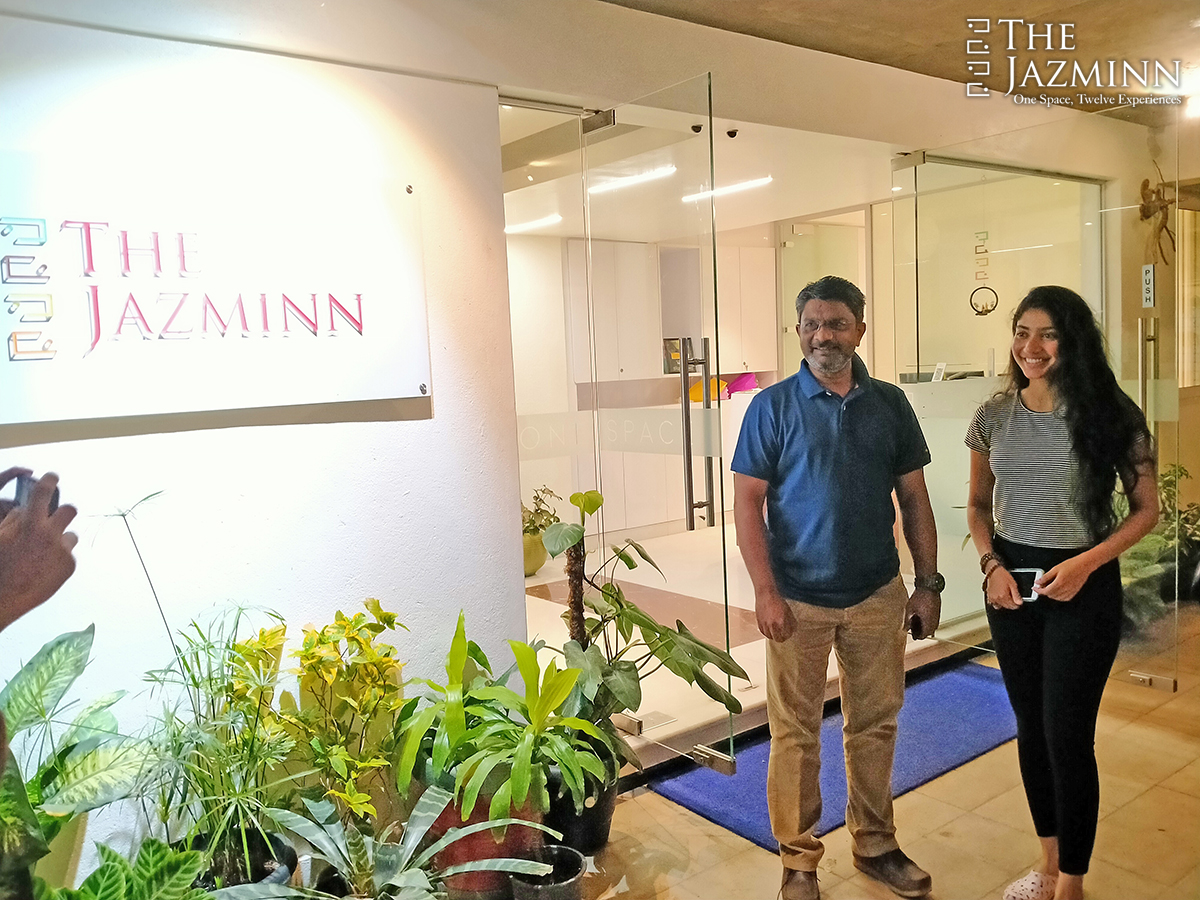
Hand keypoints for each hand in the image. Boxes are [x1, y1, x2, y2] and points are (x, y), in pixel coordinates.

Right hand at [0, 472, 77, 631]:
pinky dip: (58, 559)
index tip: (53, 477)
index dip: (49, 481)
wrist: (3, 598)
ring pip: (70, 535)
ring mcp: (62, 551)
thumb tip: (24, 510)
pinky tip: (43, 568)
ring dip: (59, 539)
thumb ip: (13, 520)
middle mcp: (50, 534)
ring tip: (41, 553)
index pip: (44, 492)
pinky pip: (68, 555)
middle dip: (62, 512)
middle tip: (53, 518)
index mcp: (30, 523)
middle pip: (69, 511)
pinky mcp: (69, 566)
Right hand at [755, 587, 795, 641]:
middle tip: (784, 633)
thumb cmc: (776, 600)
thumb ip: (791, 622)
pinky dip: (767, 632)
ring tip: (777, 630)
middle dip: (782, 637)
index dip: (789, 635)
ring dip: (774, 635)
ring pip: (770, 637)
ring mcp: (764, 625)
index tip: (789, 632)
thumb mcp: (788, 611)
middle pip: (778, 639)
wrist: (765, 594)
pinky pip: (763, 633)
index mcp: (780, 622)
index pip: (786, 636)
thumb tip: (793, 630)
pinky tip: (770, 628)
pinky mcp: (759, 623)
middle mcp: (772, 625)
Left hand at [906, 587, 940, 638]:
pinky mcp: (938, 611)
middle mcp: (934, 620)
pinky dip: (929, 622)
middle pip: (929, 632)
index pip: (924, 635)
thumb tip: (905, 627)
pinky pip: (934, 620)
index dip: (917, 636)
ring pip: (933, 627)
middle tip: (915, 631)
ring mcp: (937, 616)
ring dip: (926, 627)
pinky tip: (923, 618)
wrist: (929, 587)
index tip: (913, 635)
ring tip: (918, 624)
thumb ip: (907, 620)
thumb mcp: (910, 610)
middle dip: (922, 632)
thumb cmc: (920, 597)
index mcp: (927, 622)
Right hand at [986, 567, 1022, 609]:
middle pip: (1006, 606)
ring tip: (1007, 599)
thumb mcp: (1013, 584)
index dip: (1017, 605)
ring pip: (1000, 606)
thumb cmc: (1002, 576)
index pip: (1012, 605)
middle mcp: (997, 598)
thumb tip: (1019, 602)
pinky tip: (1001, 599)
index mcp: (1003, 595)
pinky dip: (998, 603)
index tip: (1018, 603)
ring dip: (1005, 605)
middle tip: (1014, 601)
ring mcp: (992, 598)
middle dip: (1011, 605)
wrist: (994, 571)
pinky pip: (994, 604)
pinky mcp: (989, 596)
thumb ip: (1016, 595)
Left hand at [1036, 555, 1093, 601]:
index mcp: (1059, 583)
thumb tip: (1038, 581)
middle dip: (1044, 591)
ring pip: (1057, 598)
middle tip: (1041, 586)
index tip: (1035, 588)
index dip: (1038, 591)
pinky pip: (1064, 598)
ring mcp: (1070, 592)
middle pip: (1050, 595)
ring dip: (1051, 594)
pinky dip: (1059, 596)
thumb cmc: (1073, 565)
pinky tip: (1058, 590)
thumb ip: (1045, 577)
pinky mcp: (1075, 593)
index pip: (1045, 591)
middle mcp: (1065, 589)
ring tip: (1049, 587)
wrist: (1085, 565)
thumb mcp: (1055, 569)